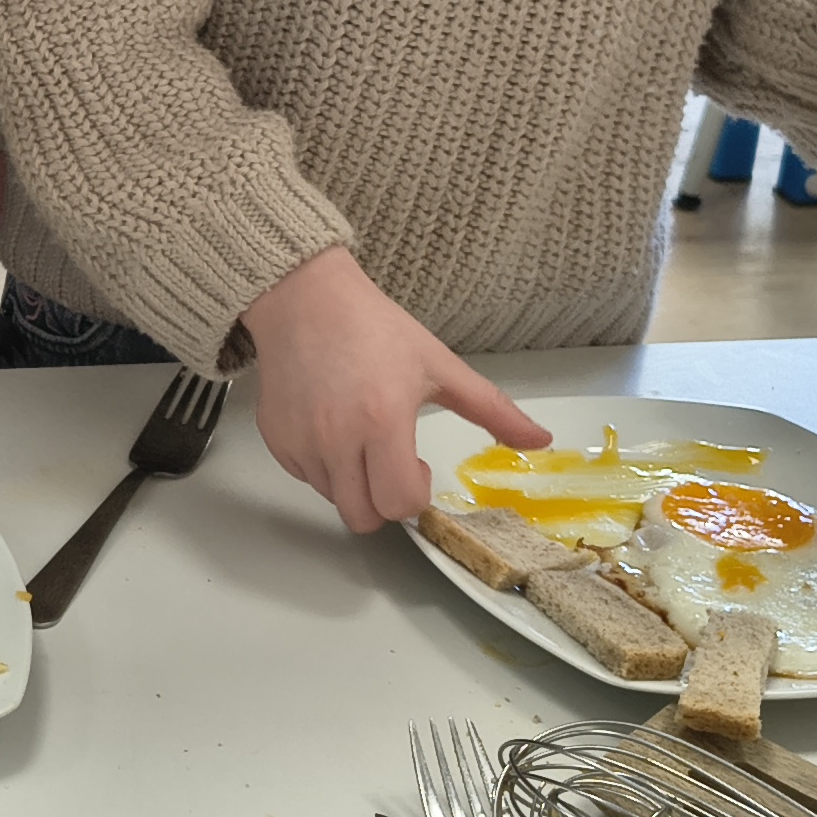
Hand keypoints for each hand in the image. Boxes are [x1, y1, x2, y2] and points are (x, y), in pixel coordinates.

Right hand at [239, 246, 548, 536]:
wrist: (303, 298)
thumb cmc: (372, 327)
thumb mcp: (439, 365)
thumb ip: (492, 409)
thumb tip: (540, 442)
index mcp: (382, 421)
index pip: (398, 503)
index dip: (413, 494)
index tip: (416, 465)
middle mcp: (336, 439)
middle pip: (363, 517)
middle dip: (384, 500)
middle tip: (391, 460)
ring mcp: (301, 442)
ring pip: (334, 499)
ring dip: (353, 483)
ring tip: (360, 438)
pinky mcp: (276, 440)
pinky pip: (306, 478)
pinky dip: (323, 467)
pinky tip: (332, 429)